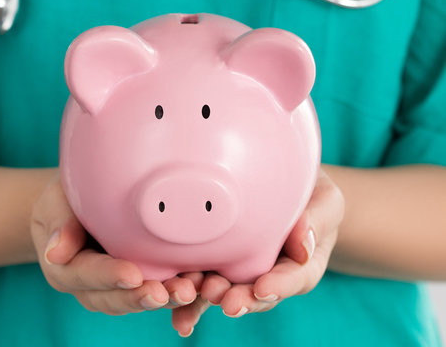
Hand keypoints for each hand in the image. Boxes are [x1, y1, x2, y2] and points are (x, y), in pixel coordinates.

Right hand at [30, 171, 199, 315]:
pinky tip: (201, 290)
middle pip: (113, 297)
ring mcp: (116, 286)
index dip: (108, 276)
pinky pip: (158, 292)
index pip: (85, 274)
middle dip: (140, 297)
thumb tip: (55, 253)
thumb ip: (60, 222)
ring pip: (138, 300)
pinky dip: (177, 296)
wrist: (82, 200)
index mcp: (66, 267)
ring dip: (165, 299)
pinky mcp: (140, 281)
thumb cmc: (68, 196)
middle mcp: (91, 285)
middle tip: (166, 293)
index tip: (132, 274)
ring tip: (190, 291)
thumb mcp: (56, 200)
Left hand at [176, 168, 343, 331]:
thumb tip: (304, 246)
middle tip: (227, 301)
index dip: (279, 285)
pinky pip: (199, 284)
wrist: (284, 186)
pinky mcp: (213, 264)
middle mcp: (268, 274)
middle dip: (241, 298)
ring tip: (198, 294)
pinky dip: (187, 301)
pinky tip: (178, 317)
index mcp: (300, 265)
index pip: (294, 278)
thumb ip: (318, 220)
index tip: (263, 287)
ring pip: (224, 291)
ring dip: (210, 299)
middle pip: (255, 293)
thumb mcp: (324, 201)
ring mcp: (239, 272)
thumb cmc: (310, 195)